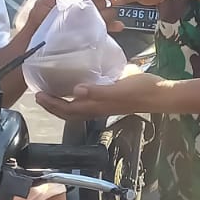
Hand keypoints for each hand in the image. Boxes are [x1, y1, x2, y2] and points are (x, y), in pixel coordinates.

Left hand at [21, 0, 125, 34]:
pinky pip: (105, 29)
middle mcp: (81, 7)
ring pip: (106, 13)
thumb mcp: (45, 3)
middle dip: (103, 0)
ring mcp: (87, 21)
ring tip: (108, 16)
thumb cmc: (37, 24)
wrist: (34, 48)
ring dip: (109, 13)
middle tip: (103, 2)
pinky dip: (113, 26)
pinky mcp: (92, 35)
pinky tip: (117, 26)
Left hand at [35, 73, 168, 119]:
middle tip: (39, 95)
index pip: (68, 109)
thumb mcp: (119, 88)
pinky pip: (87, 101)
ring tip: (52, 93)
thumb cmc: (141, 90)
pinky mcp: (111, 98)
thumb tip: (75, 90)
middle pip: (70, 112)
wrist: (160, 94)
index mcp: (97, 106)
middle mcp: (97, 108)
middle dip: (53, 106)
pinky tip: (77, 87)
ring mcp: (104, 105)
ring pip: (77, 108)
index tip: (38, 95)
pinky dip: (77, 97)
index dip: (52, 104)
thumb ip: (98, 90)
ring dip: (63, 103)